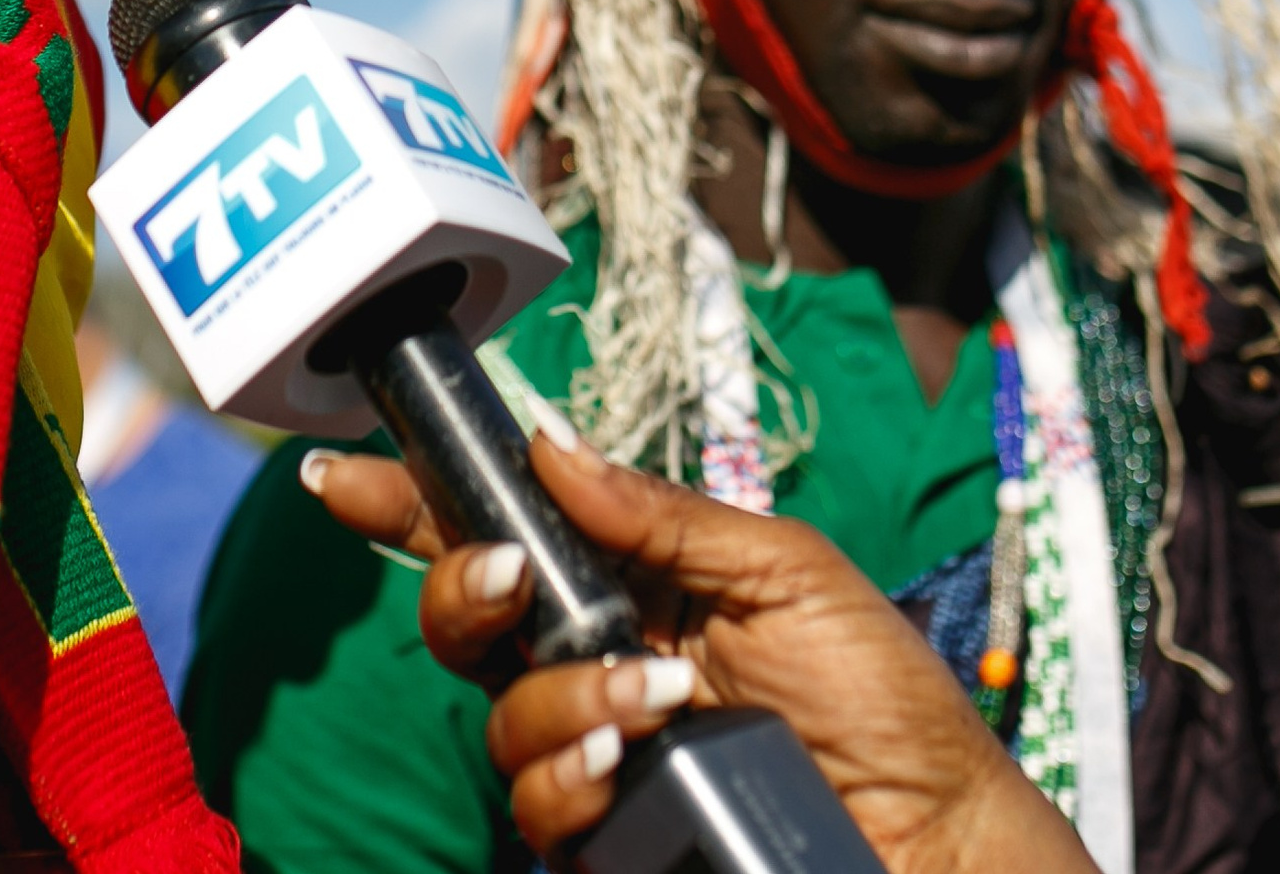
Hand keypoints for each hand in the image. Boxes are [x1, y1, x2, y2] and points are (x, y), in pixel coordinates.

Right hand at [305, 425, 1091, 873]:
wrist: (941, 836)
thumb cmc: (881, 698)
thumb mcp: (784, 572)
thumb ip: (662, 515)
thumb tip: (550, 445)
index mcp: (630, 581)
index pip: (501, 528)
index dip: (412, 499)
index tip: (338, 471)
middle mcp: (593, 661)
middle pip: (464, 616)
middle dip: (463, 586)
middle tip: (512, 576)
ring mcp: (596, 753)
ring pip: (495, 715)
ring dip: (558, 695)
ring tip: (650, 696)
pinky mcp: (608, 836)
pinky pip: (537, 802)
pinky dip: (570, 772)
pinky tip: (630, 759)